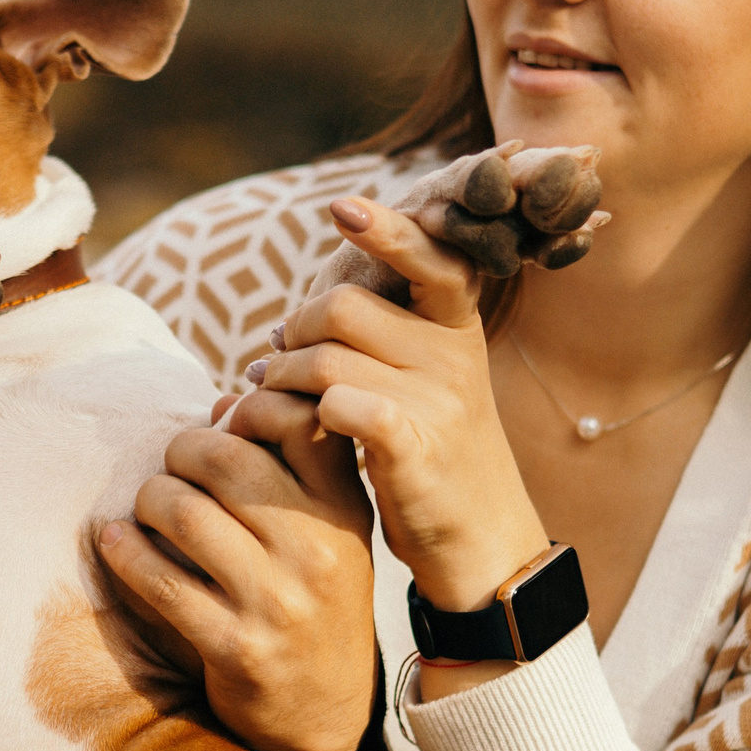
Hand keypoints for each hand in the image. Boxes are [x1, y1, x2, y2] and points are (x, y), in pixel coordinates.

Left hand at [95, 388, 376, 750]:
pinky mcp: (235, 646)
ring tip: (147, 505)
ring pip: (183, 512)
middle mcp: (317, 550)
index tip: (227, 420)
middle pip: (224, 458)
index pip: (296, 421)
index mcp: (344, 510)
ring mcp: (276, 601)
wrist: (328, 712)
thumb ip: (290, 466)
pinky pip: (159, 581)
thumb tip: (226, 399)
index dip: (249, 406)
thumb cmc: (318, 599)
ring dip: (149, 498)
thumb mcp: (330, 531)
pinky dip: (125, 551)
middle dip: (181, 450)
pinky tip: (116, 540)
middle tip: (172, 462)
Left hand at [250, 196, 550, 610]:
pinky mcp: (415, 448)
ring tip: (270, 406)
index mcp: (456, 330)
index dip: (390, 230)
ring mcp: (439, 401)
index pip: (432, 260)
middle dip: (294, 334)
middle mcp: (453, 356)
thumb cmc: (431, 458)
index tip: (342, 207)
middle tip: (274, 368)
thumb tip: (287, 323)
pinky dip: (303, 416)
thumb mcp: (422, 387)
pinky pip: (339, 405)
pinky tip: (299, 435)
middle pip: (341, 308)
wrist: (481, 543)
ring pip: (324, 359)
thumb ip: (375, 344)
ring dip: (281, 383)